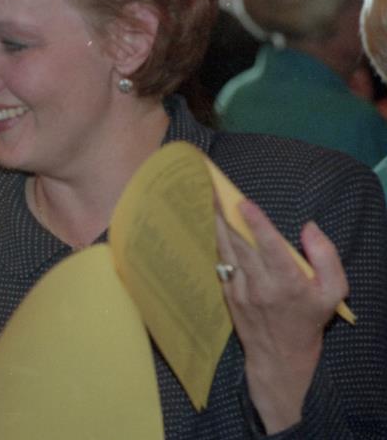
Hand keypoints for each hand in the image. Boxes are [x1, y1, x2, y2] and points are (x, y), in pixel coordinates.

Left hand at [214, 199, 347, 432]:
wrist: (280, 355)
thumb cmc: (310, 318)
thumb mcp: (334, 291)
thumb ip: (327, 257)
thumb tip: (309, 227)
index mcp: (289, 283)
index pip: (271, 248)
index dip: (257, 225)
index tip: (243, 203)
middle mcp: (261, 286)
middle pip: (240, 244)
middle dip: (227, 215)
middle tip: (216, 189)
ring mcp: (241, 290)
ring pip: (227, 250)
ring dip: (217, 223)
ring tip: (211, 198)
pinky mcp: (228, 293)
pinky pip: (222, 261)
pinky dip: (218, 241)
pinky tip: (214, 223)